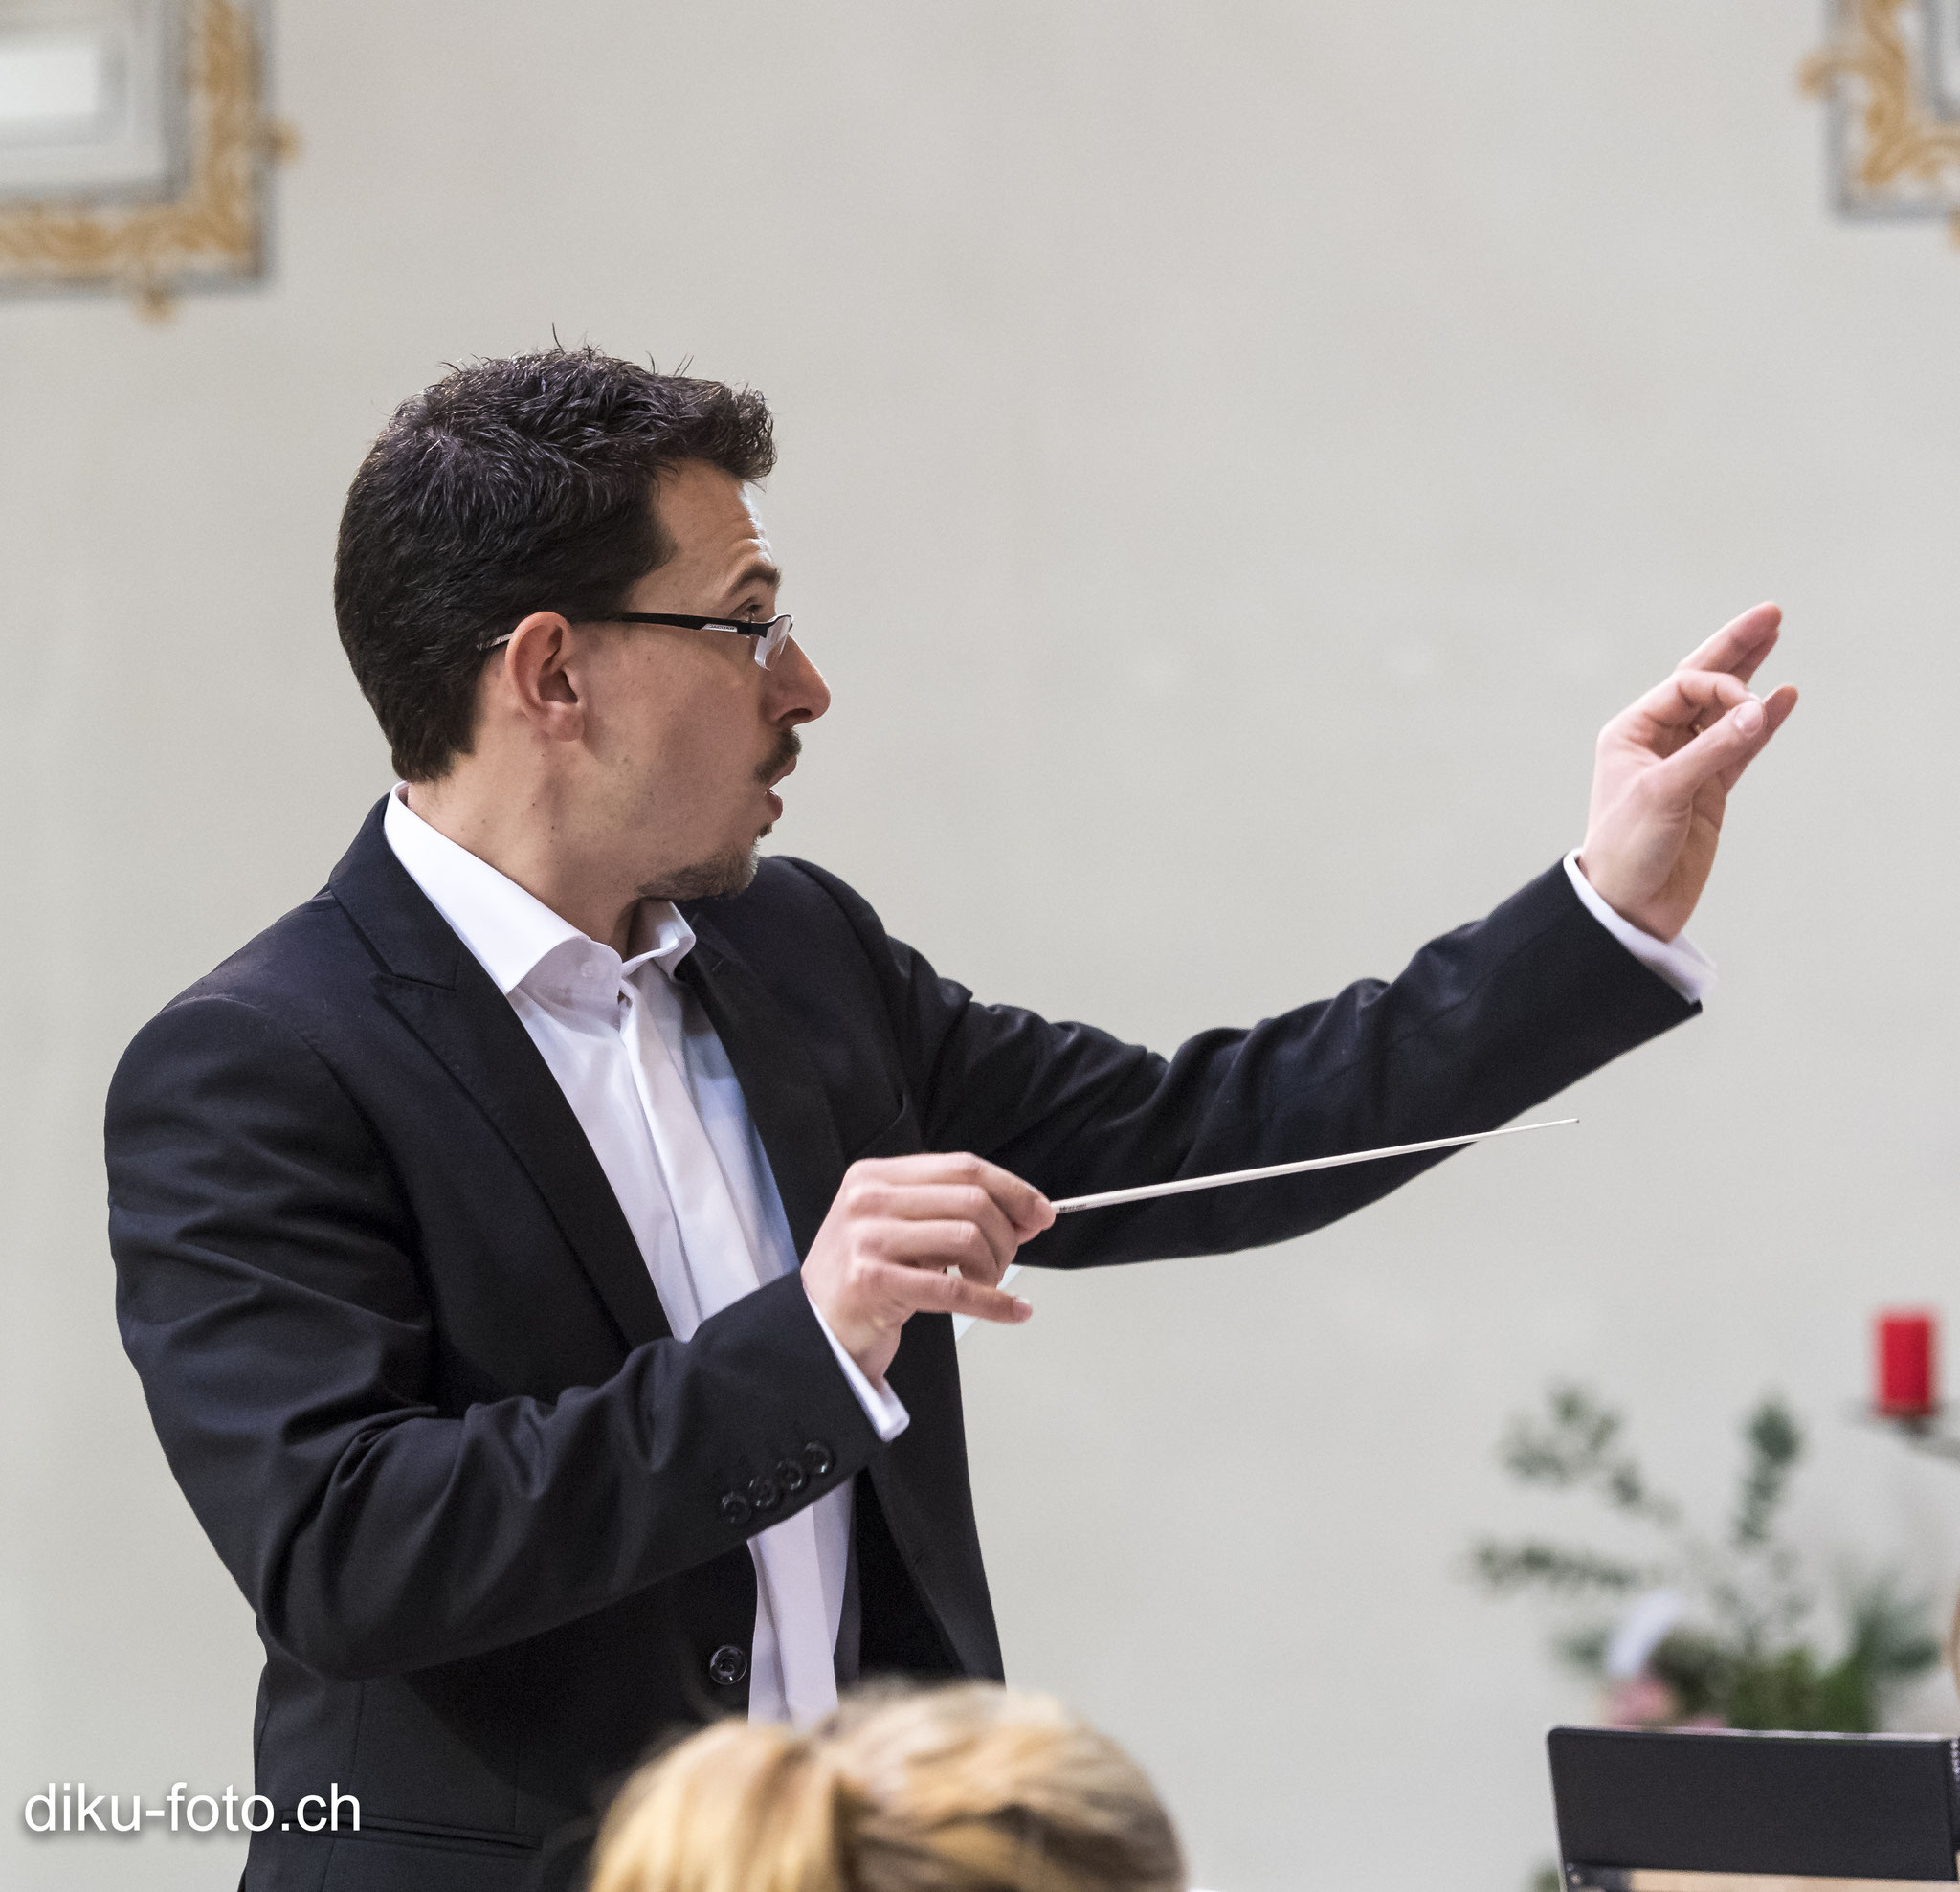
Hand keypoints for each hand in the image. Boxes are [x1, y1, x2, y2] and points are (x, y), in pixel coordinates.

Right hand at [801, 1153, 1052, 1382]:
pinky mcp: (872, 1282)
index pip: (962, 1166)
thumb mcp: (902, 1228)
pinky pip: (953, 1290)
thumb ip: (954, 1213)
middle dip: (1007, 1233)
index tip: (1040, 1213)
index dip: (1011, 1188)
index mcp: (876, 1175)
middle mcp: (868, 1199)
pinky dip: (994, 1303)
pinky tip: (1013, 1310)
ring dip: (995, 1267)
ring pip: (967, 1239)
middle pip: (971, 1199)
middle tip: (1011, 1259)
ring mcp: (867, 1239)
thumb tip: (1026, 1215)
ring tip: (990, 1284)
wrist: (818, 1327)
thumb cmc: (867, 1275)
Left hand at [1576, 603, 1798, 941]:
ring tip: (1776, 634)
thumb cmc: (1628, 849)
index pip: (1685, 687)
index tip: (1747, 708)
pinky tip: (1783, 697)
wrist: (1629, 905)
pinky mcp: (1709, 790)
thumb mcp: (1665, 794)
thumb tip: (1759, 708)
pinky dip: (1762, 723)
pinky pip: (1740, 746)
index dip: (1722, 686)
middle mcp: (1657, 741)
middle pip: (1703, 683)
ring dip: (1751, 677)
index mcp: (1631, 732)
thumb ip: (1713, 750)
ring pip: (1725, 710)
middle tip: (1771, 613)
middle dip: (1735, 649)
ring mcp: (1686, 764)